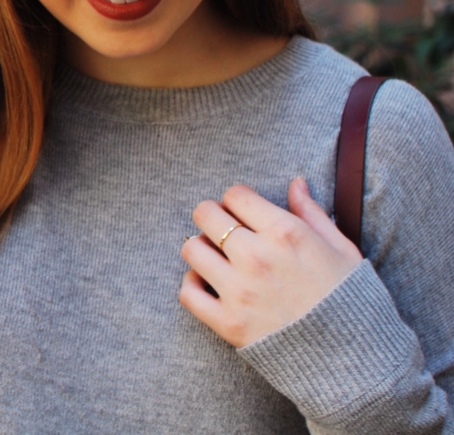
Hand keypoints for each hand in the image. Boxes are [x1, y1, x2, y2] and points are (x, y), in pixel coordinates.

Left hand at [179, 178, 362, 347]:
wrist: (353, 359)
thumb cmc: (349, 299)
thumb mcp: (341, 249)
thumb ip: (311, 212)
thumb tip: (295, 182)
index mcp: (286, 233)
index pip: (235, 195)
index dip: (238, 200)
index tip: (244, 212)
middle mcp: (258, 257)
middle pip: (205, 214)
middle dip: (213, 216)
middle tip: (224, 230)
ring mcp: (240, 291)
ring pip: (191, 249)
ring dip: (201, 249)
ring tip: (217, 257)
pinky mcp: (229, 323)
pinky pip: (188, 293)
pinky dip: (193, 286)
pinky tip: (208, 285)